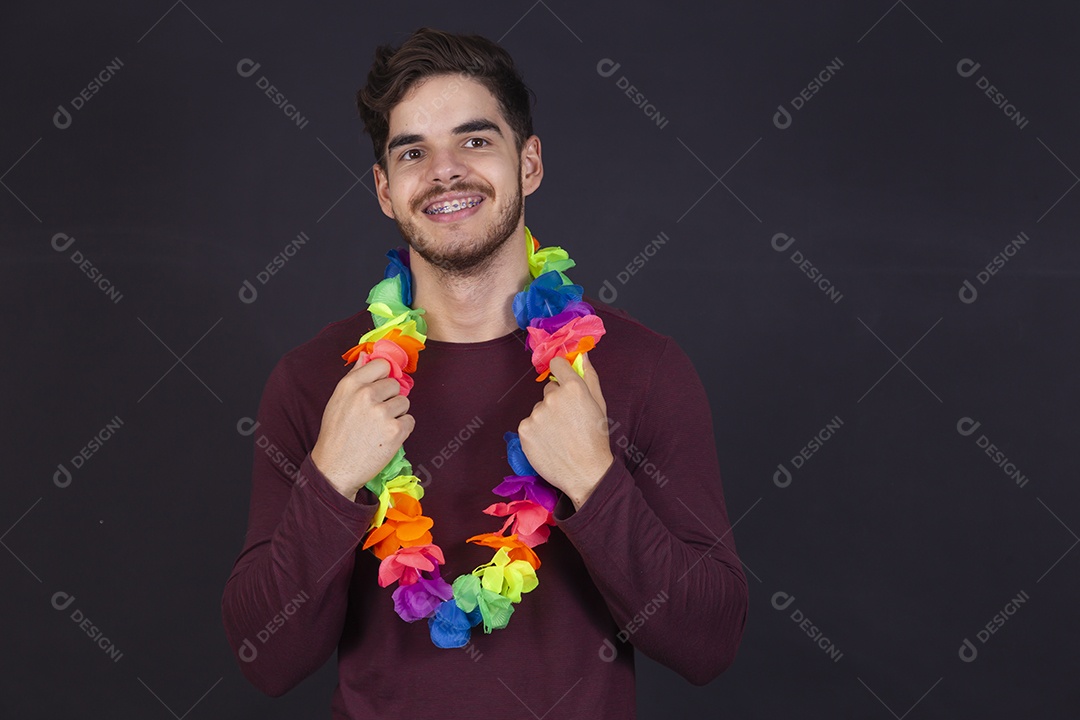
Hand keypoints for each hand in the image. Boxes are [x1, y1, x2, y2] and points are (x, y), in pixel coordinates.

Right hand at [310, 358, 414, 500]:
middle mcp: (367, 395)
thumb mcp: (337, 400)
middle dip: (390, 398)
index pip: (382, 364)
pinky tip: (386, 438)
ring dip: (397, 414)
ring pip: (404, 403)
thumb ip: (355, 376)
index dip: (385, 375)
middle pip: (396, 384)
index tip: (382, 386)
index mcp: (351, 385)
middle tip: (376, 415)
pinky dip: (402, 430)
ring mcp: (382, 413)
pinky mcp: (396, 431)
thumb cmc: (335, 435)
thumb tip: (366, 355)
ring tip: (379, 428)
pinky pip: (410, 421)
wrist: (335, 468)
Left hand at [517, 352, 613, 510]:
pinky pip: (529, 424)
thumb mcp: (599, 404)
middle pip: (549, 390)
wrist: (586, 473)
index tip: (564, 383)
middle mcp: (553, 397)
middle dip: (556, 402)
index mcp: (574, 388)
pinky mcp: (524, 429)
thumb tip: (582, 354)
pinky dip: (536, 433)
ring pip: (539, 409)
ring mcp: (536, 414)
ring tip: (560, 437)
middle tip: (569, 422)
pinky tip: (549, 443)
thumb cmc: (596, 439)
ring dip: (546, 419)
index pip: (557, 363)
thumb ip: (589, 376)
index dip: (561, 373)